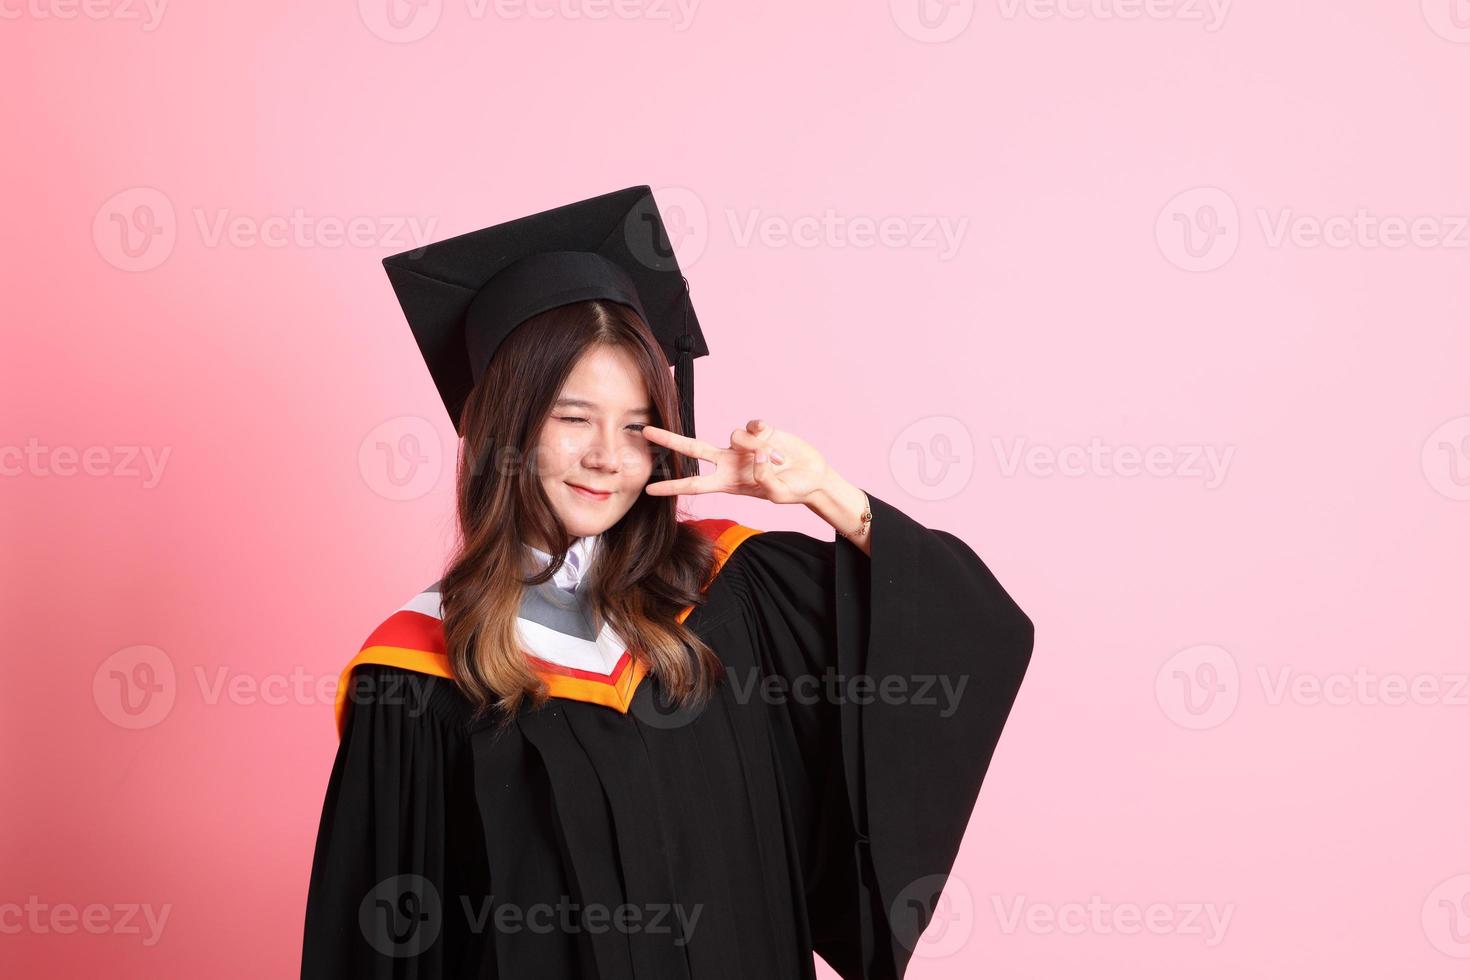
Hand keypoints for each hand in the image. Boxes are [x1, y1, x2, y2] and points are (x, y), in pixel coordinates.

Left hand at [640, 419, 830, 503]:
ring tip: (778, 460)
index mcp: (728, 483)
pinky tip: (778, 445)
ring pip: (735, 435)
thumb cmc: (793, 491)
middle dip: (669, 441)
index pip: (694, 484)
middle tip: (645, 430)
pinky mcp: (759, 431)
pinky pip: (753, 426)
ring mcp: (743, 445)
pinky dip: (764, 434)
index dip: (672, 486)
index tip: (649, 490)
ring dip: (755, 446)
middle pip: (692, 449)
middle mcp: (729, 462)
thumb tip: (756, 454)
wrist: (813, 478)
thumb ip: (764, 478)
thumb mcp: (778, 495)